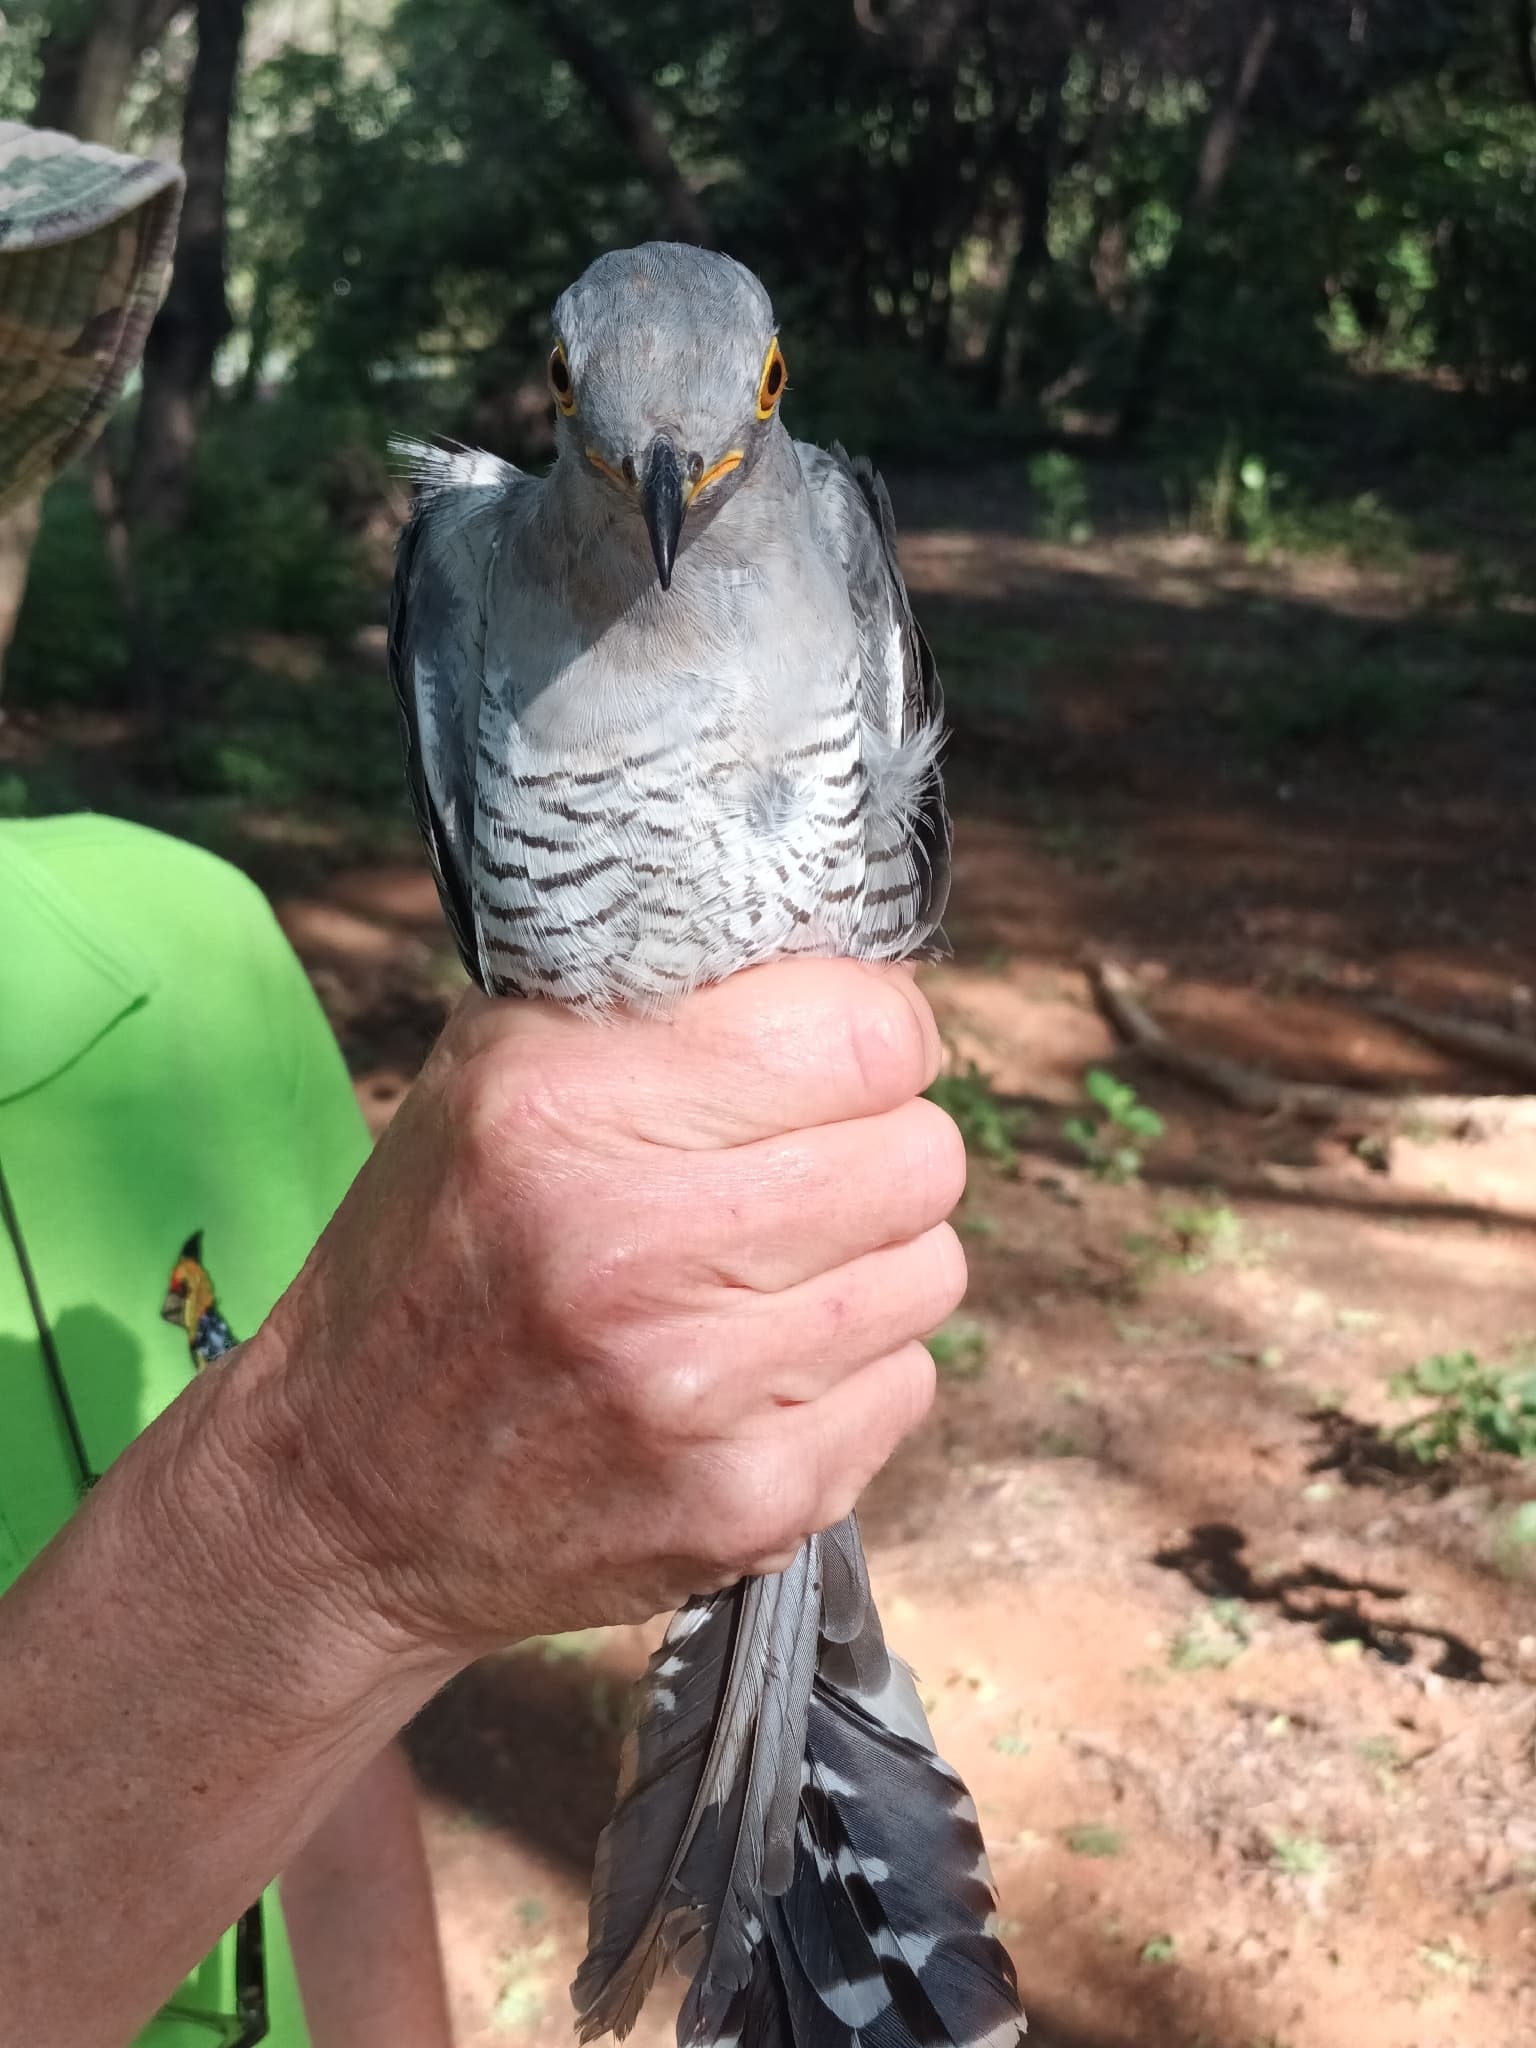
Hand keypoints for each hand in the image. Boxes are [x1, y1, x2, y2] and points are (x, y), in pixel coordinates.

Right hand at [251, 960, 965, 1659]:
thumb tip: (858, 962)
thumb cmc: (438, 1258)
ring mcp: (695, 1389)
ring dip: (870, 1265)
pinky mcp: (747, 1501)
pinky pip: (908, 1387)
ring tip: (758, 1280)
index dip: (875, 1034)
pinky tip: (748, 1377)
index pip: (866, 1034)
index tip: (836, 1056)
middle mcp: (630, 1244)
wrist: (346, 1496)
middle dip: (878, 1151)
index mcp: (562, 1105)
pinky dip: (850, 1376)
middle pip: (924, 1155)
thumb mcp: (494, 1075)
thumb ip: (661, 998)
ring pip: (932, 1271)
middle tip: (793, 1175)